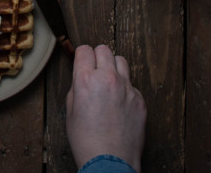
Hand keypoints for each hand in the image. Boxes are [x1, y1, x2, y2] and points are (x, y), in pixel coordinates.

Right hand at [66, 44, 146, 172]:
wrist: (110, 164)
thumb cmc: (87, 142)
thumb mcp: (71, 111)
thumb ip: (77, 87)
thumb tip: (82, 77)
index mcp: (86, 80)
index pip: (85, 50)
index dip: (82, 56)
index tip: (83, 61)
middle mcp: (107, 79)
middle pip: (104, 49)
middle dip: (97, 57)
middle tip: (95, 70)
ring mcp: (127, 88)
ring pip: (121, 61)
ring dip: (113, 67)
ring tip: (109, 82)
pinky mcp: (140, 99)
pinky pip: (132, 84)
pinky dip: (125, 89)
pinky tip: (120, 104)